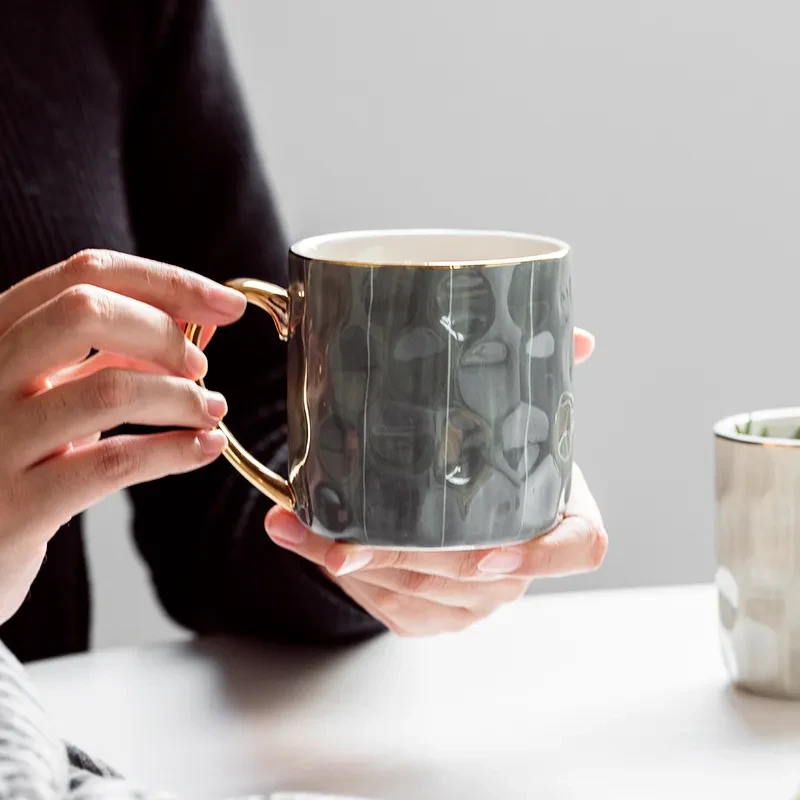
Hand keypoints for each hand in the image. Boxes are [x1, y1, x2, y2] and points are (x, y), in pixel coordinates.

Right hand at [0, 249, 244, 623]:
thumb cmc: (19, 458)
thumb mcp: (56, 391)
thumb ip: (112, 352)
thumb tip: (194, 321)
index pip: (84, 272)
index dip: (168, 282)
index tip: (227, 304)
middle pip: (84, 311)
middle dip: (165, 332)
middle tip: (200, 367)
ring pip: (109, 389)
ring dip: (181, 398)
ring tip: (211, 412)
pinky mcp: (19, 505)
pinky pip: (115, 462)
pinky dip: (176, 449)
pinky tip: (205, 447)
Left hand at [265, 328, 605, 636]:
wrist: (465, 495)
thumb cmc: (496, 454)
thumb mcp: (518, 415)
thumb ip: (541, 373)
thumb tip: (581, 337)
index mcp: (560, 521)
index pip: (579, 550)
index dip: (540, 557)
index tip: (488, 551)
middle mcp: (518, 570)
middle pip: (467, 579)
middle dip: (398, 561)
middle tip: (343, 541)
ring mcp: (474, 601)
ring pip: (413, 595)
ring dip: (345, 564)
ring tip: (293, 527)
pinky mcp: (430, 616)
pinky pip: (383, 603)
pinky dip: (338, 573)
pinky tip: (301, 541)